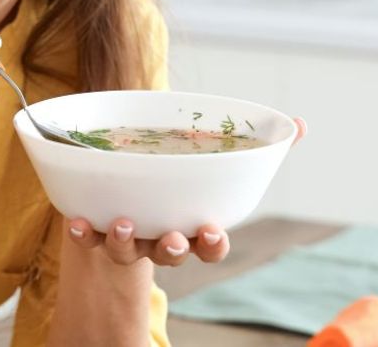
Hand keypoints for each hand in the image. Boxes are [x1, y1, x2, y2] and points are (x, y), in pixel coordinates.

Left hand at [62, 115, 306, 266]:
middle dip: (174, 249)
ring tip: (121, 222)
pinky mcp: (99, 228)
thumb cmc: (186, 169)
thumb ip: (261, 143)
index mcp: (195, 223)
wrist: (133, 176)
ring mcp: (131, 235)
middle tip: (175, 237)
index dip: (213, 244)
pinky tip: (77, 222)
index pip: (211, 245)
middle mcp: (164, 236)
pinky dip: (84, 233)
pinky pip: (89, 238)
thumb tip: (301, 124)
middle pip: (171, 253)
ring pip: (128, 250)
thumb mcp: (220, 156)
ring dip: (123, 240)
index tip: (213, 231)